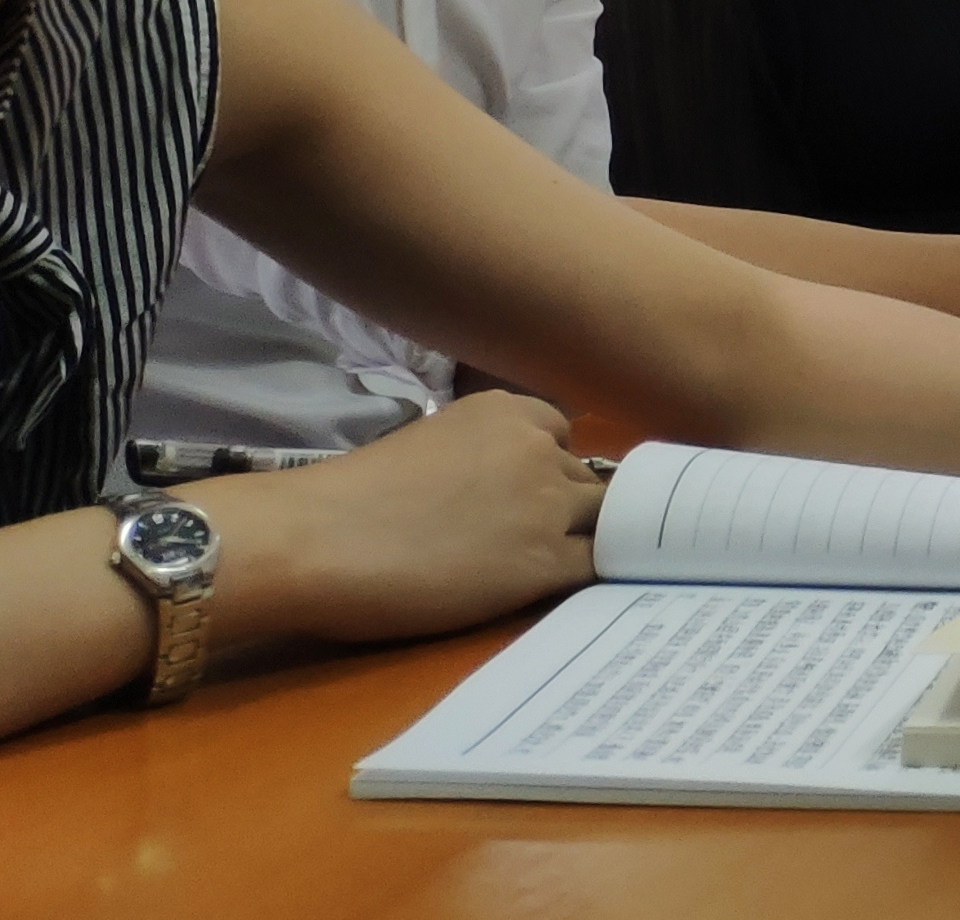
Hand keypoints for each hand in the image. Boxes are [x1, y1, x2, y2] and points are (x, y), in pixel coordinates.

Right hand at [200, 389, 604, 648]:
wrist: (315, 539)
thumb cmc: (348, 499)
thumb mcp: (430, 444)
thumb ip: (478, 456)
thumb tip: (494, 489)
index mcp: (506, 411)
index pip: (562, 437)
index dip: (550, 471)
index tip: (529, 498)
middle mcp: (539, 448)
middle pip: (584, 479)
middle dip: (568, 509)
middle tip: (535, 543)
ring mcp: (546, 505)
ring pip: (602, 518)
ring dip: (584, 540)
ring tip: (554, 569)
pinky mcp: (542, 562)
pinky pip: (596, 563)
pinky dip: (593, 574)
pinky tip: (566, 589)